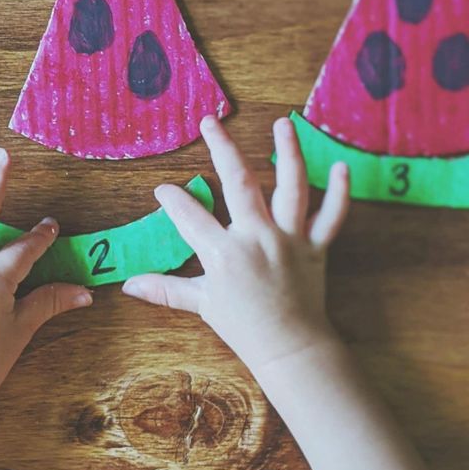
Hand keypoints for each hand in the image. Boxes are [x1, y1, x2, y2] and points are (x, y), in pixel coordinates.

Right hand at [122, 116, 349, 374]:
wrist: (290, 348)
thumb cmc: (244, 327)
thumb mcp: (201, 305)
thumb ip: (166, 289)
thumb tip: (127, 285)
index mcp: (224, 253)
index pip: (191, 217)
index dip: (173, 201)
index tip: (162, 189)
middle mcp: (256, 238)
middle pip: (239, 183)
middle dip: (223, 149)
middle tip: (211, 121)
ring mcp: (289, 239)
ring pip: (291, 188)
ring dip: (287, 153)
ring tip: (282, 124)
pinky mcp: (315, 247)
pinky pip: (331, 216)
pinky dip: (340, 192)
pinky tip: (342, 166)